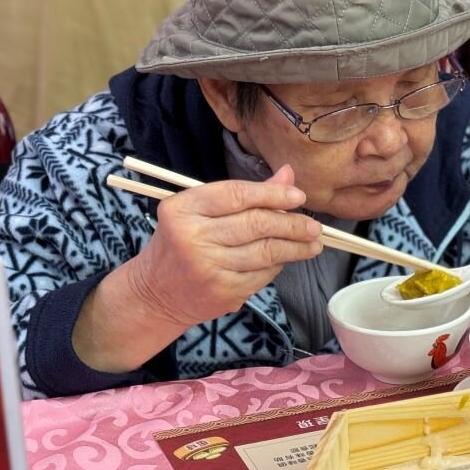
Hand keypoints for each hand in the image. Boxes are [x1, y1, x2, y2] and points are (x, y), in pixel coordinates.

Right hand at [129, 164, 322, 325]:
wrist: (155, 293)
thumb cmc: (181, 243)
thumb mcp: (200, 211)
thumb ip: (244, 194)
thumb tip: (288, 176)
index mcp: (182, 209)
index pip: (236, 195)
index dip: (272, 194)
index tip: (298, 197)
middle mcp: (192, 238)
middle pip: (255, 225)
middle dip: (292, 224)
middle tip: (314, 226)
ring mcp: (207, 268)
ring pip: (264, 252)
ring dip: (294, 248)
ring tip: (312, 244)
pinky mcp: (222, 293)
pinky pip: (262, 275)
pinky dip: (276, 266)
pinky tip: (284, 259)